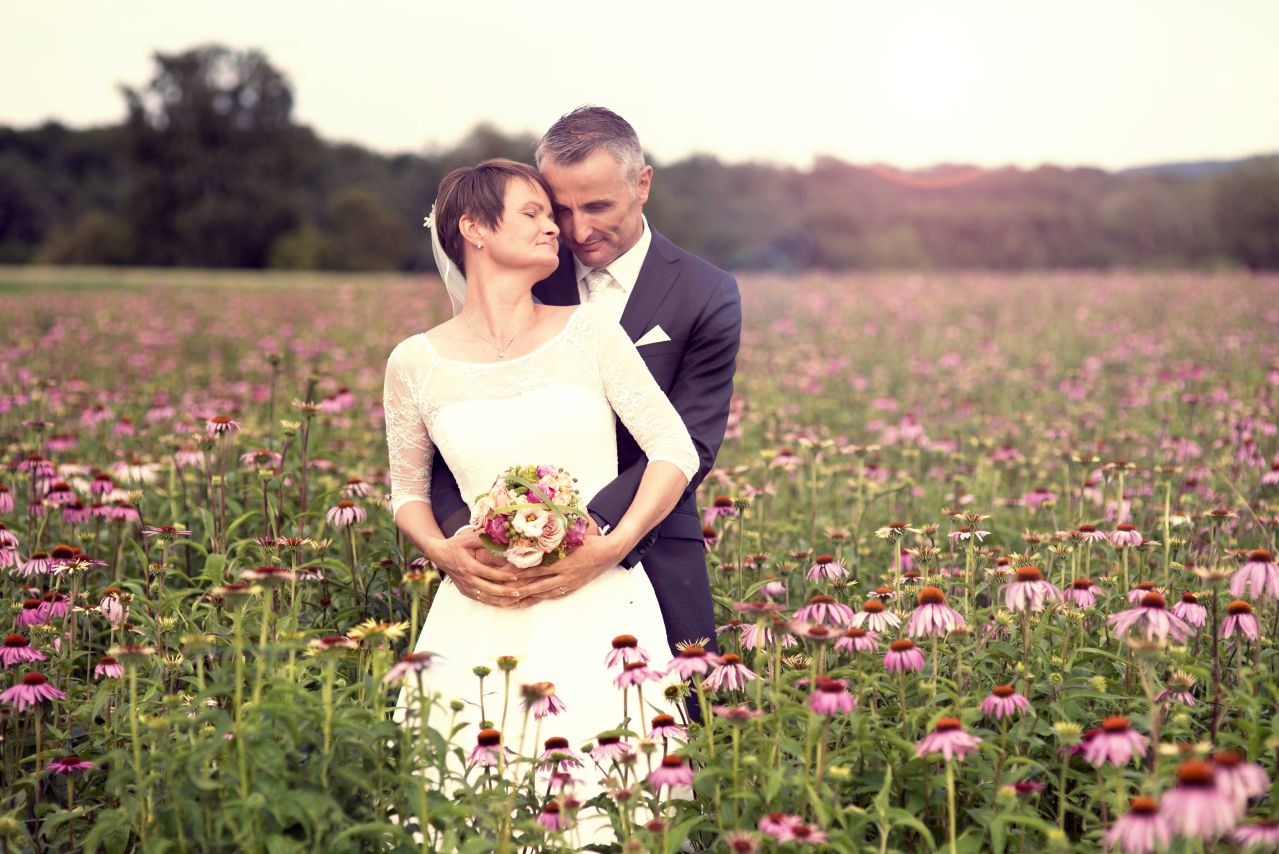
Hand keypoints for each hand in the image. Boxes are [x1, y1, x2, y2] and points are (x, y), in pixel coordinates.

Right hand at [426, 528, 523, 607]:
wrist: (439, 555)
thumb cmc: (455, 545)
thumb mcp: (468, 539)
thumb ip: (484, 540)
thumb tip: (501, 539)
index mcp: (468, 567)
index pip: (489, 574)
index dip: (502, 576)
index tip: (516, 576)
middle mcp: (467, 579)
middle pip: (489, 589)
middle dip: (505, 591)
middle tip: (520, 592)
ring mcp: (465, 588)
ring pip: (485, 597)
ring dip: (501, 599)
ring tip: (515, 600)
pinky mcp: (465, 592)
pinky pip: (481, 599)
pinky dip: (493, 602)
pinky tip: (504, 602)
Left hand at [509, 530, 625, 606]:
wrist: (609, 553)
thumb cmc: (589, 541)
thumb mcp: (571, 536)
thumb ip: (554, 538)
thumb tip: (534, 534)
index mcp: (562, 561)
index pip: (536, 568)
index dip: (520, 572)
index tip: (505, 574)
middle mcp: (564, 574)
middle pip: (537, 583)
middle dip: (520, 589)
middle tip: (504, 593)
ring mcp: (569, 582)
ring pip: (545, 592)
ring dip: (529, 597)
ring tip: (514, 602)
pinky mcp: (573, 586)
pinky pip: (555, 594)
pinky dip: (543, 598)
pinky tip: (533, 600)